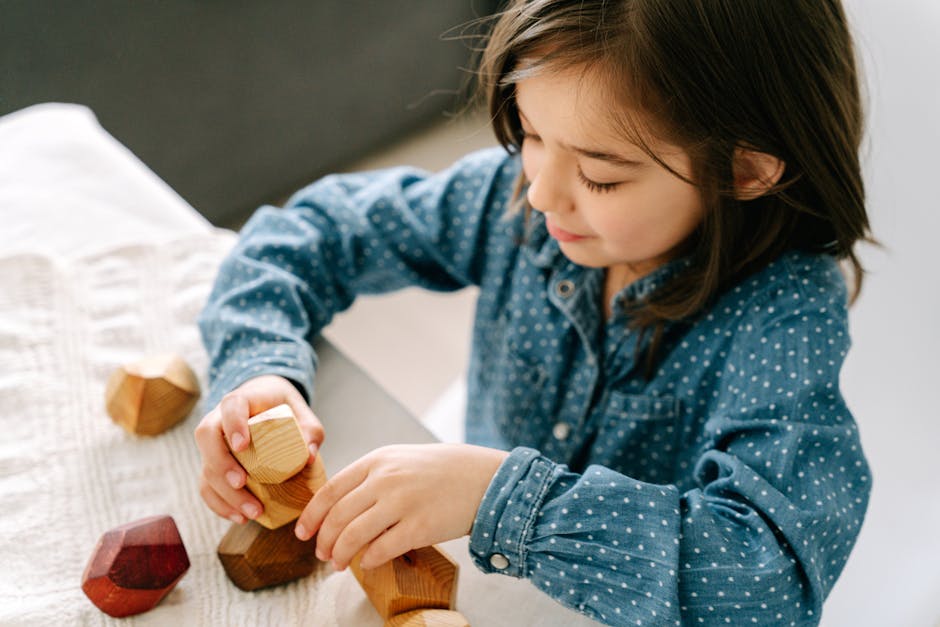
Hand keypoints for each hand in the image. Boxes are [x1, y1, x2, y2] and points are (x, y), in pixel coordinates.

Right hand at [194, 375, 324, 523]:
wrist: (266, 406)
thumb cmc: (284, 410)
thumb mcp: (302, 415)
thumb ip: (310, 431)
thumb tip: (309, 457)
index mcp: (241, 401)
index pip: (231, 405)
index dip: (233, 424)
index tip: (242, 445)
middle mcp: (219, 421)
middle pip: (207, 438)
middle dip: (222, 464)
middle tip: (242, 483)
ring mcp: (213, 445)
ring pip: (206, 467)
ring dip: (224, 494)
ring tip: (252, 512)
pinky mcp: (212, 466)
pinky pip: (207, 486)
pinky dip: (220, 505)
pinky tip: (240, 517)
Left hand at [294, 443, 507, 569]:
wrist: (483, 478)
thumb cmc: (442, 470)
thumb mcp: (401, 459)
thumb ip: (371, 476)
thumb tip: (339, 506)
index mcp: (377, 460)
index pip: (330, 490)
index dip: (311, 515)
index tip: (303, 532)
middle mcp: (386, 479)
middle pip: (338, 516)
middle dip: (324, 540)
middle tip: (322, 554)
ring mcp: (402, 503)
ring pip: (354, 535)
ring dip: (341, 554)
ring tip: (339, 564)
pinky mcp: (419, 527)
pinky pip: (381, 549)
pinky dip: (368, 560)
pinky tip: (367, 563)